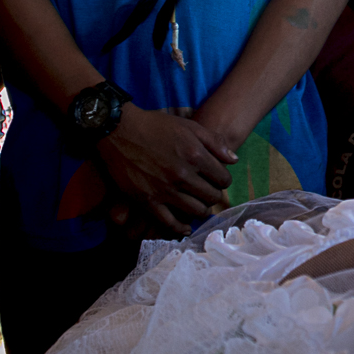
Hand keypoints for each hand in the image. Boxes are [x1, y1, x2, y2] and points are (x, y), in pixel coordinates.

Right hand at [96, 105, 238, 234]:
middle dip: (214, 195)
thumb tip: (234, 161)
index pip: (222, 179)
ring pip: (194, 210)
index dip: (223, 181)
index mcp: (195, 156)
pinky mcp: (146, 200)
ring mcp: (163, 189)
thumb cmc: (157, 126)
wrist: (119, 130)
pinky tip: (185, 228)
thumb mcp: (190, 127)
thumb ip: (215, 143)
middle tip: (209, 193)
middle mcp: (182, 175)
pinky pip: (167, 222)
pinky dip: (179, 228)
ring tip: (200, 206)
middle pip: (211, 196)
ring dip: (201, 210)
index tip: (218, 180)